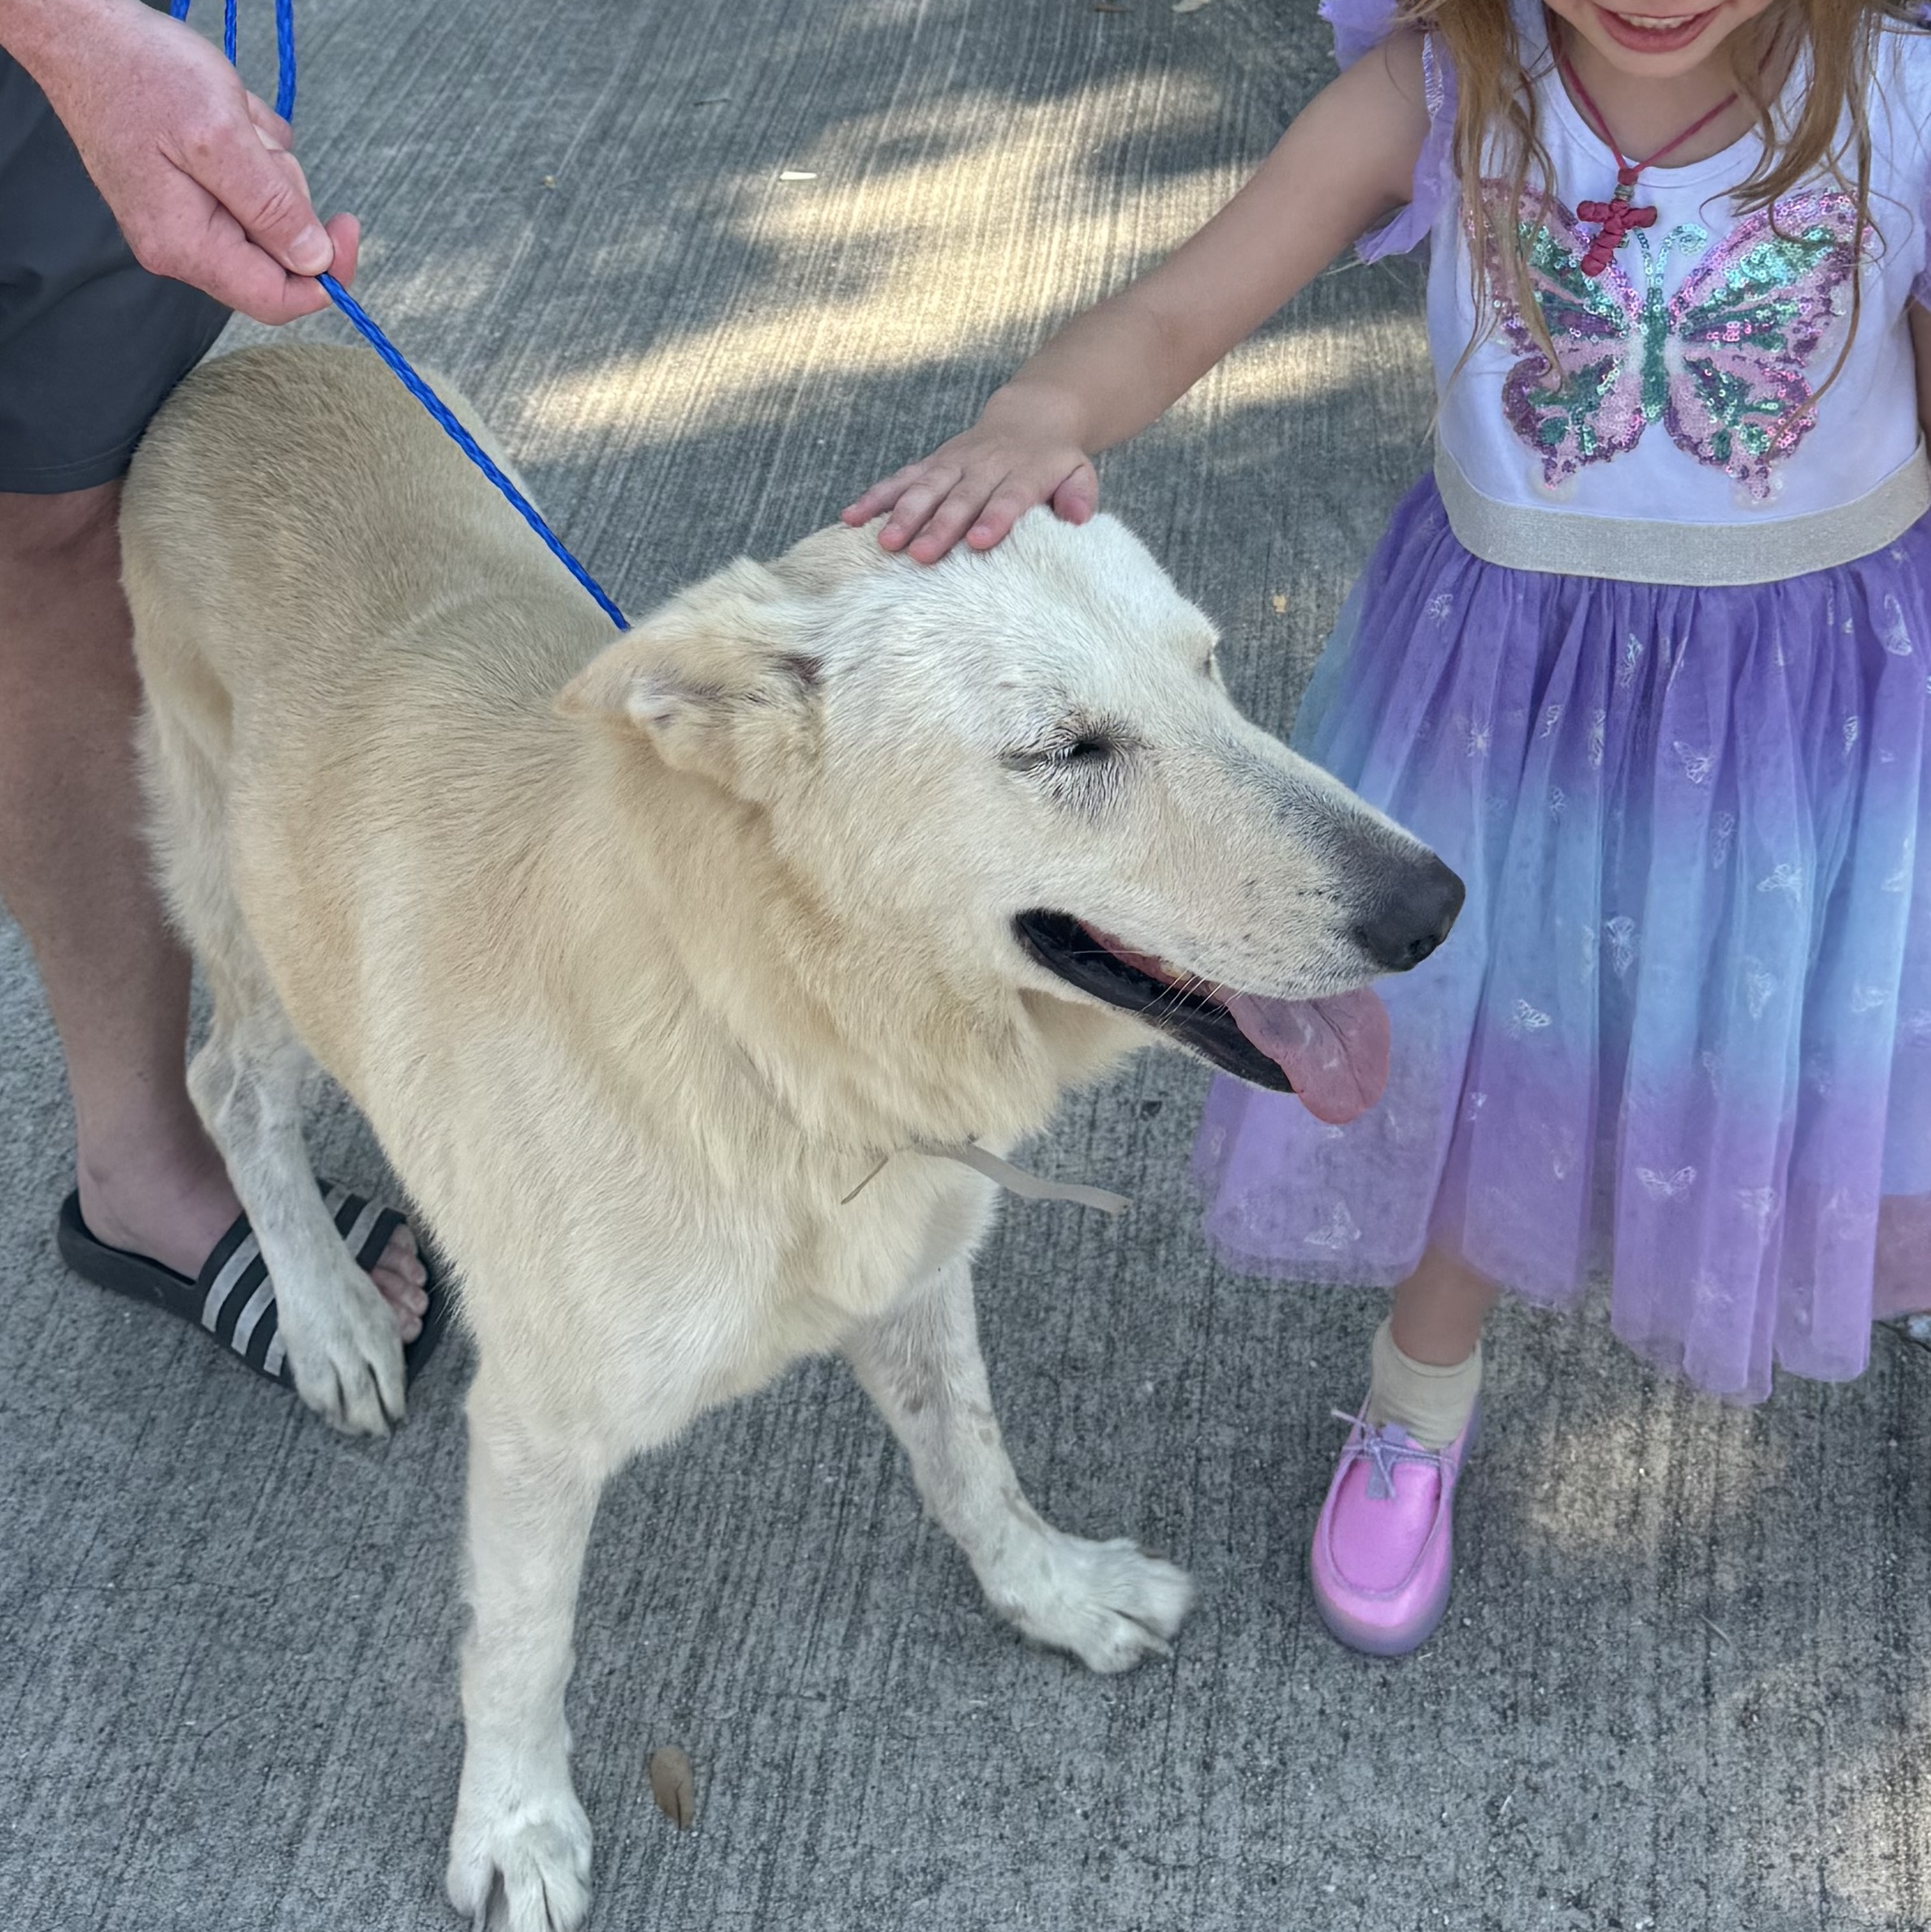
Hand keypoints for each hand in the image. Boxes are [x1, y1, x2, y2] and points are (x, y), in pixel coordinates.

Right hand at [8, 0, 358, 323]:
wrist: (85, 34)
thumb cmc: (140, 75)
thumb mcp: (221, 139)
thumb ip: (272, 208)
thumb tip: (315, 262)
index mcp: (187, 247)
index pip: (275, 300)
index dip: (325, 276)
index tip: (346, 228)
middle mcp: (183, 247)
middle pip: (277, 256)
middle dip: (284, 197)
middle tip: (253, 145)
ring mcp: (185, 220)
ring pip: (270, 214)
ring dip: (267, 163)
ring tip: (229, 122)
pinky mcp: (192, 193)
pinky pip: (253, 182)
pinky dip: (252, 147)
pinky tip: (223, 116)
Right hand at [841, 396, 1098, 563]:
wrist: (1029, 418)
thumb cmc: (1055, 461)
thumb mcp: (1078, 472)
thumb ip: (1080, 494)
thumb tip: (1079, 518)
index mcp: (1023, 473)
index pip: (1009, 497)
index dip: (994, 517)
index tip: (978, 541)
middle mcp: (985, 466)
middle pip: (961, 498)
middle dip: (940, 525)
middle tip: (921, 554)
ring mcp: (953, 464)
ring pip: (925, 488)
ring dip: (903, 514)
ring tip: (885, 541)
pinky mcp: (931, 465)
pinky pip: (899, 480)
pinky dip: (874, 497)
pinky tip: (850, 517)